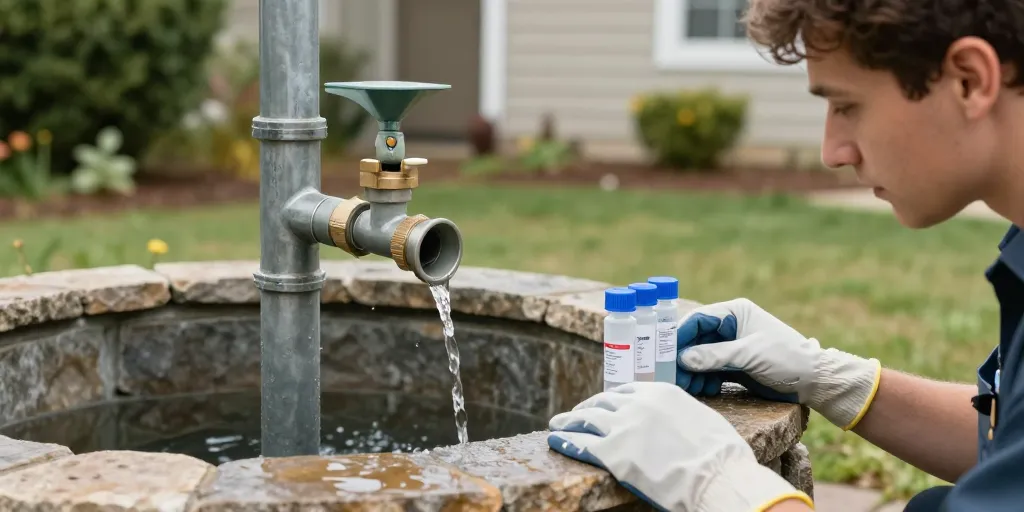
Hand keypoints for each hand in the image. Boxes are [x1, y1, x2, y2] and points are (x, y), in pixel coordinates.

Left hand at [547, 381, 812, 511]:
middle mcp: (636, 404)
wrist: (717, 478)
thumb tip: (675, 420)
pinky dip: (565, 441)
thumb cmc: (721, 455)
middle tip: (576, 415)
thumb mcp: (701, 418)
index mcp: (660, 392)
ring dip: (568, 422)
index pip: (625, 391)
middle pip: (602, 402)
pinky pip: (580, 444)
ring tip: (557, 424)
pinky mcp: (610, 453)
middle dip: (586, 408)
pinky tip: (555, 440)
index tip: (603, 404)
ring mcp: (621, 427)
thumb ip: (679, 413)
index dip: (610, 399)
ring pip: (585, 419)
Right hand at [676, 298, 880, 429]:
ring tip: (690, 386)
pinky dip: (703, 379)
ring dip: (692, 371)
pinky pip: (710, 370)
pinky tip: (703, 389)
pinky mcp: (734, 365)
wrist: (814, 381)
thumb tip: (682, 358)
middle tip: (672, 375)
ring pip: (700, 357)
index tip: (664, 352)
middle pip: (695, 339)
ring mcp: (731, 347)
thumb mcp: (748, 355)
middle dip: (683, 357)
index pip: (698, 319)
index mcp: (735, 313)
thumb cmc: (786, 359)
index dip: (679, 335)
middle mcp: (730, 327)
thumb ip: (714, 355)